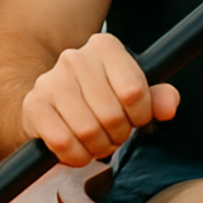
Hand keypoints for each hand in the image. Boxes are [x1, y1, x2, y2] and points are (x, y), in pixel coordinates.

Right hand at [19, 32, 180, 166]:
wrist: (52, 104)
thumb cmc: (99, 99)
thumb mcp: (132, 93)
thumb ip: (158, 98)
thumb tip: (168, 108)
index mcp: (105, 46)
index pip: (134, 91)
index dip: (140, 115)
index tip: (134, 117)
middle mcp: (75, 57)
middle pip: (112, 115)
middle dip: (118, 135)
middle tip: (114, 134)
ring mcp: (50, 81)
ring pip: (88, 131)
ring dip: (97, 148)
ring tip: (96, 141)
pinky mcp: (34, 106)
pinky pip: (63, 143)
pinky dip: (76, 156)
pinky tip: (77, 149)